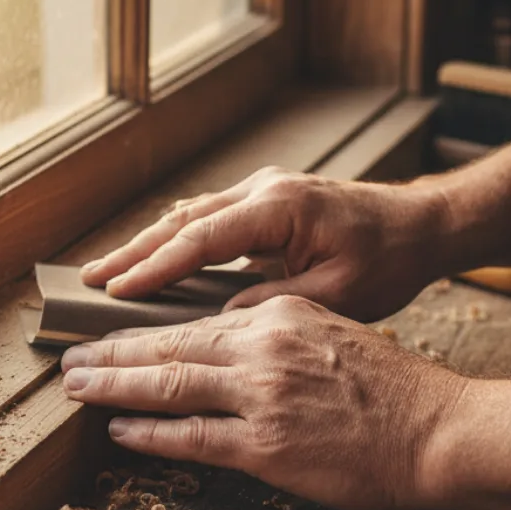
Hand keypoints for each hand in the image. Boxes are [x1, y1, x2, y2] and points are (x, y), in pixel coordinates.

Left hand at [60, 295, 467, 509]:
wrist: (439, 429)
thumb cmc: (392, 389)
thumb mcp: (329, 334)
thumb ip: (275, 336)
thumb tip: (225, 348)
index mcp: (276, 316)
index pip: (192, 324)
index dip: (141, 335)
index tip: (108, 340)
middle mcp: (261, 347)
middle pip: (167, 348)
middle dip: (110, 356)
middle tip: (70, 362)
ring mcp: (261, 396)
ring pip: (168, 385)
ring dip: (114, 388)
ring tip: (78, 390)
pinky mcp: (267, 446)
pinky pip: (193, 438)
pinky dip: (151, 434)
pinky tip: (121, 431)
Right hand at [80, 167, 449, 322]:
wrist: (421, 224)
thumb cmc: (387, 260)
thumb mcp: (338, 294)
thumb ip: (276, 304)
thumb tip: (221, 319)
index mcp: (280, 208)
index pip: (201, 240)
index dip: (155, 268)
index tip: (116, 292)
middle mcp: (264, 190)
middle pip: (183, 221)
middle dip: (134, 251)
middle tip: (89, 280)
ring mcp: (263, 190)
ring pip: (190, 216)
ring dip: (149, 244)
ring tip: (107, 273)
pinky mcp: (266, 201)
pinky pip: (209, 218)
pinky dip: (176, 240)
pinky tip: (153, 260)